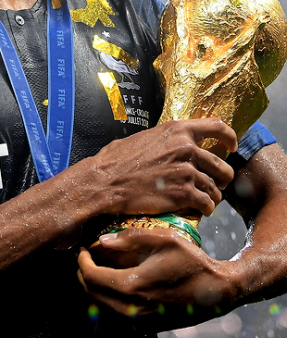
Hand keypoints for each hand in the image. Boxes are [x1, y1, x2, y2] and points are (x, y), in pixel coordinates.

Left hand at [77, 227, 238, 331]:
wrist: (217, 291)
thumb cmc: (192, 261)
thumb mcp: (164, 239)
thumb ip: (131, 238)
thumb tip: (103, 241)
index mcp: (133, 285)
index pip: (91, 277)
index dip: (81, 261)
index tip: (82, 249)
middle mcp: (133, 308)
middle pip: (91, 295)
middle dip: (83, 275)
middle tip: (85, 258)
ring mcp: (140, 321)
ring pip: (102, 308)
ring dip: (93, 289)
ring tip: (96, 269)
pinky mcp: (147, 326)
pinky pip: (116, 315)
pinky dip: (107, 300)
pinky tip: (113, 284)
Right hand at [90, 118, 236, 217]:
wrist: (105, 182)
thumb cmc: (118, 160)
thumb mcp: (145, 137)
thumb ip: (166, 139)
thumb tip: (173, 141)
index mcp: (178, 130)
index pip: (218, 127)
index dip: (230, 138)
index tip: (231, 147)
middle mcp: (186, 148)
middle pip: (222, 165)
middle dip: (221, 178)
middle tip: (214, 185)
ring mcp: (186, 171)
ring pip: (216, 188)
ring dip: (212, 196)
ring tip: (203, 200)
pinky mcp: (183, 194)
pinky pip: (207, 203)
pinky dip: (205, 209)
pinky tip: (198, 210)